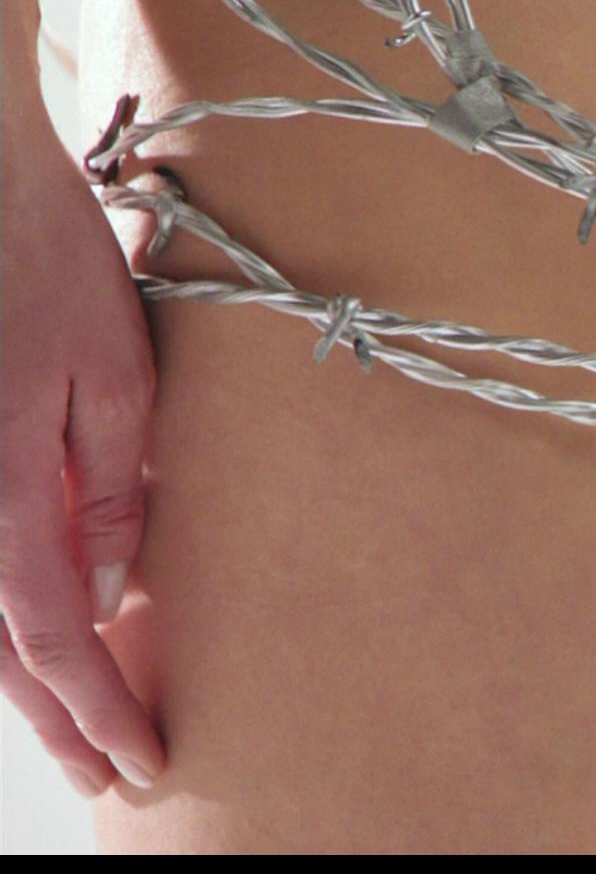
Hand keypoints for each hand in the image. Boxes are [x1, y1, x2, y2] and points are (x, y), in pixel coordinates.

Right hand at [0, 110, 166, 796]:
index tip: (141, 759)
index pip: (50, 635)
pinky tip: (46, 640)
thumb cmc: (46, 261)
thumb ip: (110, 489)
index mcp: (2, 489)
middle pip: (0, 647)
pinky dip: (5, 618)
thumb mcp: (114, 373)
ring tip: (82, 731)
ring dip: (29, 680)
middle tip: (113, 774)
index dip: (94, 706)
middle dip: (61, 717)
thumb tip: (108, 590)